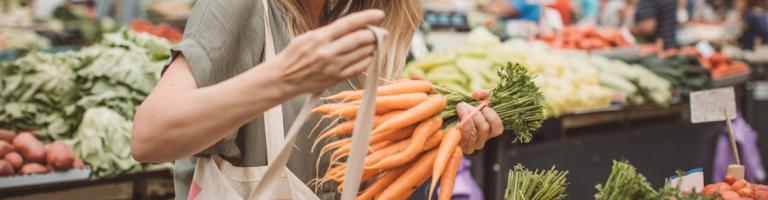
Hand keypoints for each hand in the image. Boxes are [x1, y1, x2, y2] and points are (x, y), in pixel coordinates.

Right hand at [268, 9, 386, 94]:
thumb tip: (350, 27)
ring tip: (375, 43)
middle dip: (375, 34)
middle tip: (382, 32)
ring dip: (373, 47)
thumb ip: (329, 32)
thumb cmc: (294, 55)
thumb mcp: (308, 37)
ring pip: (362, 53)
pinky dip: (367, 60)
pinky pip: (359, 68)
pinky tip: (369, 56)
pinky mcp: (336, 78)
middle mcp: (328, 52)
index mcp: (320, 37)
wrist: (283, 78)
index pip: (349, 23)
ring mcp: (333, 66)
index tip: (379, 14)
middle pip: (360, 39)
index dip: (367, 17)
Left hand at [456, 90, 503, 153]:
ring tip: (459, 107)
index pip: (498, 128)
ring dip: (466, 117)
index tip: (485, 108)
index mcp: (488, 130)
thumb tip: (483, 93)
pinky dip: (461, 126)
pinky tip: (456, 118)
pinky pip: (464, 137)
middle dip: (475, 114)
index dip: (493, 118)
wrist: (444, 122)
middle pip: (484, 128)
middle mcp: (482, 139)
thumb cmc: (460, 111)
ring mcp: (472, 145)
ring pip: (473, 133)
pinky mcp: (462, 148)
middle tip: (464, 104)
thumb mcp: (472, 101)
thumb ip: (480, 95)